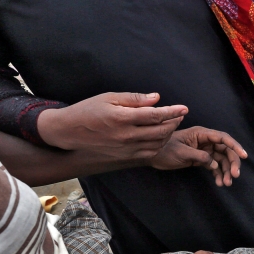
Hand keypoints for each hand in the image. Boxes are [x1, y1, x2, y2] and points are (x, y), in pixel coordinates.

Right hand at [37, 92, 186, 160]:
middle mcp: (126, 136)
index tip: (183, 108)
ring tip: (171, 123)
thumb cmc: (88, 110)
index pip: (155, 116)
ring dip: (169, 134)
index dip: (172, 112)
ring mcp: (127, 149)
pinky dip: (160, 144)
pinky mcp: (126, 156)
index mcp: (122, 118)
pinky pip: (150, 153)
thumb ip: (134, 99)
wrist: (69, 131)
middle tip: (179, 114)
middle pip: (160, 131)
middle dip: (174, 122)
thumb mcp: (109, 97)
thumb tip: (156, 98)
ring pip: (157, 143)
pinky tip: (160, 136)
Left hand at [149, 127, 247, 185]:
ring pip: (222, 159)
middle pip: (225, 150)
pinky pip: (215, 166)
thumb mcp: (182, 153)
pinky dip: (218, 174)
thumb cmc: (164, 150)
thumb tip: (214, 163)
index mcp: (201, 134)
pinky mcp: (202, 159)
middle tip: (234, 176)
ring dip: (226, 171)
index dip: (235, 146)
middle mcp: (206, 141)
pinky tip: (219, 182)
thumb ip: (199, 157)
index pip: (223, 138)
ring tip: (226, 183)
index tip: (244, 156)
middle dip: (232, 162)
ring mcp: (204, 150)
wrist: (152, 156)